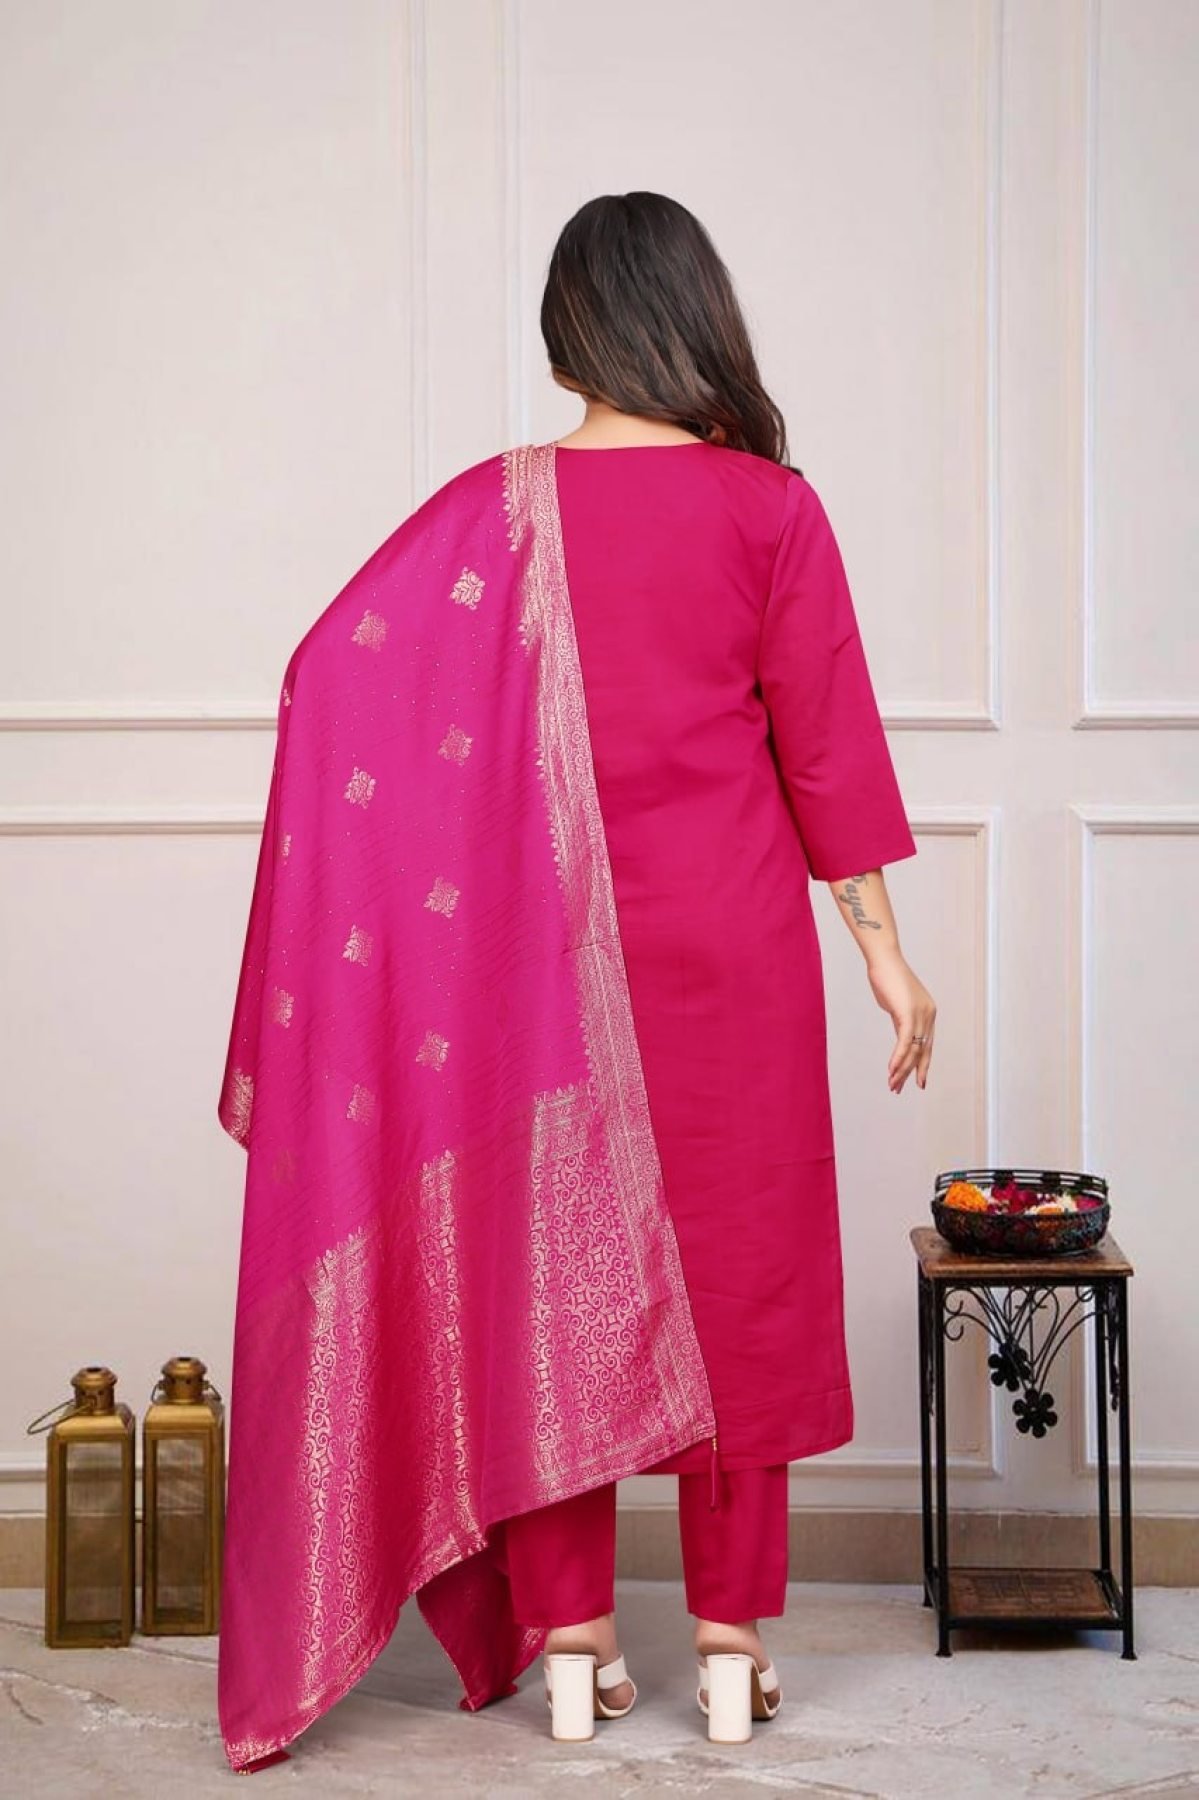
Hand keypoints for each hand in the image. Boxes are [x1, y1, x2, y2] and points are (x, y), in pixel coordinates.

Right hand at [865, 946, 935, 1092]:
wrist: (883, 959)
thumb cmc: (887, 976)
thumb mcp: (896, 1003)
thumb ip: (901, 1020)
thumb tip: (901, 1033)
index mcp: (928, 1013)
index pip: (927, 1045)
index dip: (922, 1065)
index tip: (917, 1081)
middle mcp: (929, 1015)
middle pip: (922, 1051)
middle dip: (911, 1073)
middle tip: (899, 1088)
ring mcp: (921, 1015)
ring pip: (913, 1050)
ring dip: (901, 1070)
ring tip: (892, 1084)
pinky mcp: (908, 1014)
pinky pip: (905, 1042)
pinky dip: (898, 1058)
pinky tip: (891, 1070)